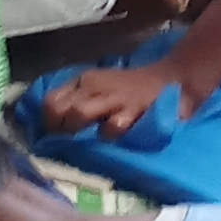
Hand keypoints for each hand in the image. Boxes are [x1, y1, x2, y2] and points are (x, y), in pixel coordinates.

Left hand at [41, 58, 212, 136]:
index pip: (50, 100)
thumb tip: (55, 125)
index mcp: (84, 81)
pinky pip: (112, 126)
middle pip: (58, 109)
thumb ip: (79, 100)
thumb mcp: (101, 88)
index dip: (48, 120)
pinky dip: (108, 135)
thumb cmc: (132, 88)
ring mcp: (113, 98)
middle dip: (58, 129)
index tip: (54, 134)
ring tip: (87, 140)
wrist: (173, 78)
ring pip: (78, 114)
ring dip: (78, 131)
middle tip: (68, 141)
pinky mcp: (133, 110)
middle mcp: (93, 86)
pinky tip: (113, 137)